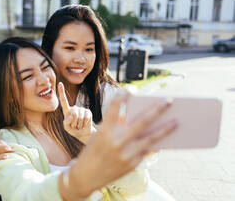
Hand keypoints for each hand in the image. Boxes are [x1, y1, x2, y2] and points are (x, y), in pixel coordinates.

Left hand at [58, 82, 94, 143]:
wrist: (83, 133)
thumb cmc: (73, 130)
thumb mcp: (67, 128)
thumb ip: (66, 122)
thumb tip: (72, 115)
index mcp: (67, 110)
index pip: (63, 101)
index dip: (61, 92)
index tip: (60, 83)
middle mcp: (74, 108)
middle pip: (74, 114)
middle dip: (74, 123)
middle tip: (75, 125)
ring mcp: (81, 109)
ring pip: (80, 117)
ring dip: (79, 124)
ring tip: (79, 125)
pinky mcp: (88, 111)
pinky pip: (86, 118)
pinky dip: (85, 123)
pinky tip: (84, 124)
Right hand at [59, 90, 176, 198]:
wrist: (86, 176)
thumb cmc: (93, 150)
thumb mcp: (100, 134)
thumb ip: (116, 125)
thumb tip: (138, 115)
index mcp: (105, 130)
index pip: (115, 107)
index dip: (123, 95)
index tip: (131, 89)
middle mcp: (117, 141)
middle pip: (142, 121)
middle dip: (157, 110)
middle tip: (169, 100)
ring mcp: (126, 154)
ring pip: (151, 139)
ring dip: (165, 129)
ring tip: (176, 122)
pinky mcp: (132, 164)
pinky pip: (148, 151)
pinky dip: (156, 143)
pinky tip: (164, 139)